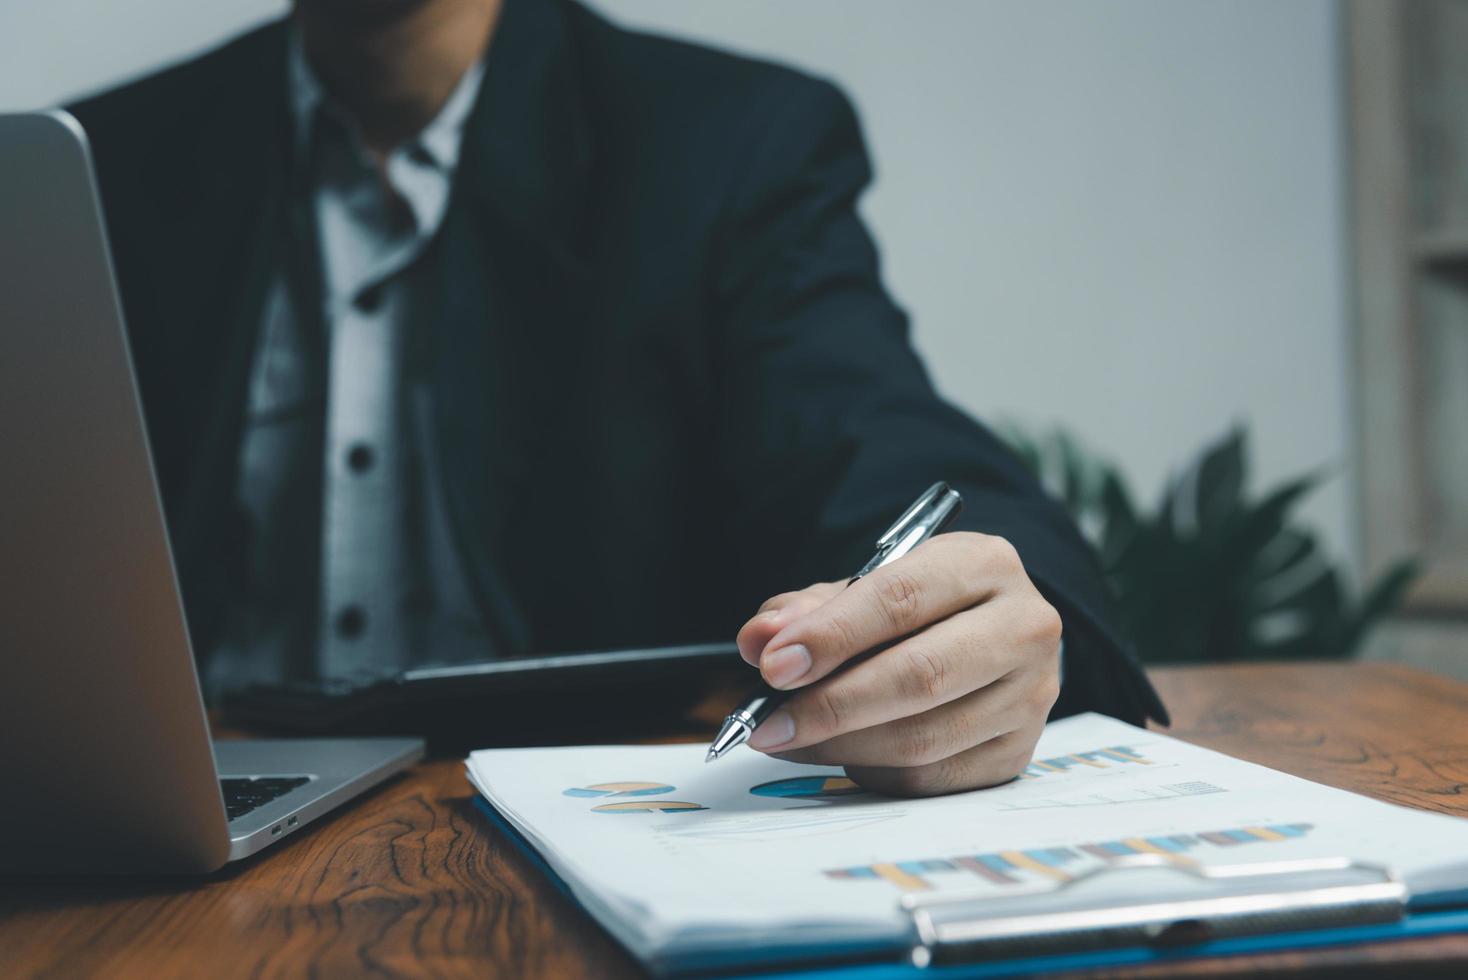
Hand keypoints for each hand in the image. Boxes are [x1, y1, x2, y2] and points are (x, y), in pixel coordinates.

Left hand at [735, 533, 1061, 796]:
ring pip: (922, 738)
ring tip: (788, 739)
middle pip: (919, 676)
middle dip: (830, 704)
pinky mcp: (1018, 751)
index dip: (832, 636)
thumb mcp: (867, 587)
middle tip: (769, 721)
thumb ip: (807, 610)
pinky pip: (931, 778)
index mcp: (984, 564)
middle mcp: (1023, 627)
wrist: (993, 636)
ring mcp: (1030, 695)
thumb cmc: (921, 610)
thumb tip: (761, 640)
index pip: (901, 599)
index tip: (775, 665)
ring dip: (840, 746)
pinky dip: (872, 771)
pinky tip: (840, 753)